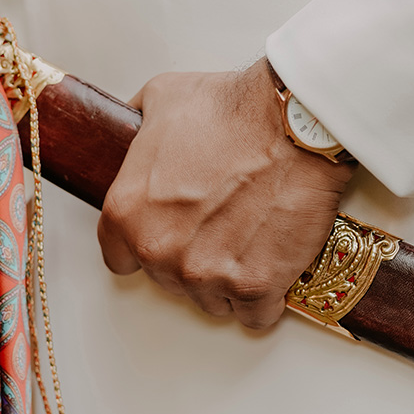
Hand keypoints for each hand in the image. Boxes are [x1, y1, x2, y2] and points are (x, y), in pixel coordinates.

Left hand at [98, 58, 352, 328]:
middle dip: (191, 258)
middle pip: (168, 280)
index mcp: (126, 213)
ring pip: (210, 300)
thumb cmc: (234, 110)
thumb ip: (138, 128)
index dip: (145, 246)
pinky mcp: (255, 286)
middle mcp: (160, 251)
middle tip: (219, 226)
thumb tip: (131, 127)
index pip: (119, 258)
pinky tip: (272, 268)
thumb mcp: (161, 99)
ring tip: (248, 241)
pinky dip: (265, 298)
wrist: (294, 123)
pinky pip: (254, 314)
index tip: (166, 237)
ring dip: (227, 279)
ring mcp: (207, 275)